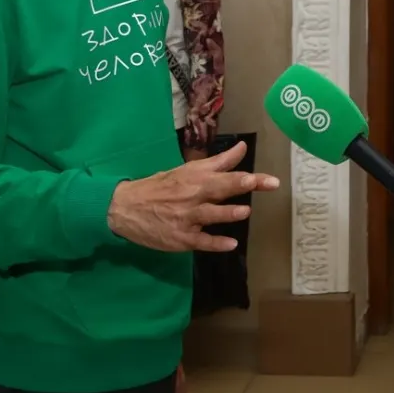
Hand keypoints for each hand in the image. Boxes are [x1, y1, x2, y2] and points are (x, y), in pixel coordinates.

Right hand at [107, 141, 277, 252]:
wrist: (124, 207)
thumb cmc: (160, 187)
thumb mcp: (186, 170)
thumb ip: (218, 162)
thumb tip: (243, 148)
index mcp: (194, 177)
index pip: (226, 173)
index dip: (248, 176)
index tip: (269, 178)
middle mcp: (192, 195)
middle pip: (221, 189)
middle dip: (243, 185)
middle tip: (266, 183)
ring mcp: (185, 218)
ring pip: (210, 215)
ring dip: (227, 213)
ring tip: (244, 211)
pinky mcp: (180, 238)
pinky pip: (201, 242)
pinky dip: (215, 243)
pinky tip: (231, 244)